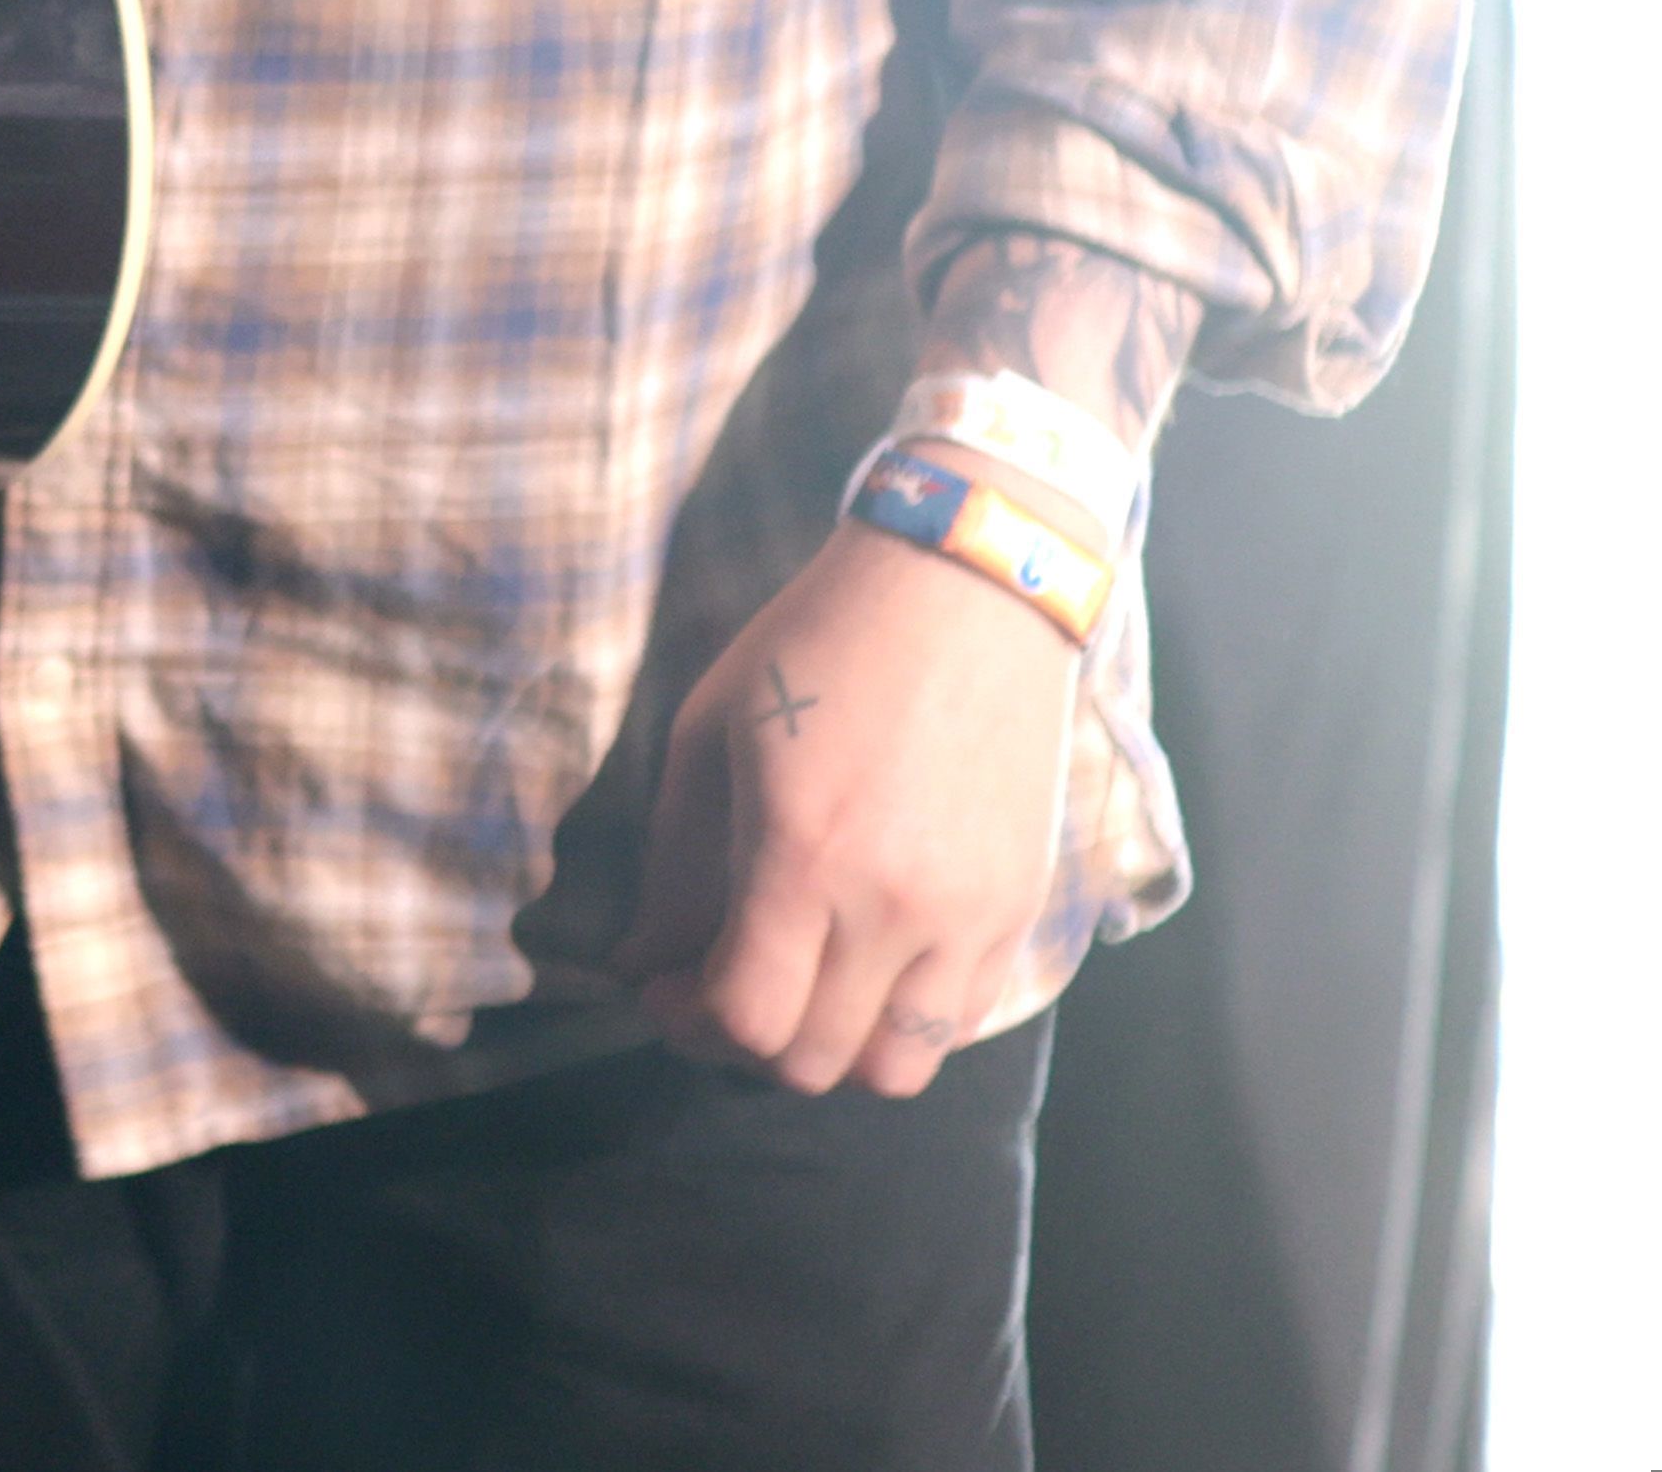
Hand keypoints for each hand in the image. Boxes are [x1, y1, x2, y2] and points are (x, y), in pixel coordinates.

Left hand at [611, 514, 1083, 1090]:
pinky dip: (903, 1018)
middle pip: (818, 1061)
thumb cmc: (815, 648)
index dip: (692, 1023)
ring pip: (901, 1067)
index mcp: (804, 857)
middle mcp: (896, 908)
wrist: (962, 595)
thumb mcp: (708, 736)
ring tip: (799, 987)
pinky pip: (961, 1019)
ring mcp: (971, 919)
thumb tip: (640, 964)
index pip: (750, 1018)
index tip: (664, 987)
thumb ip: (674, 868)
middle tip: (715, 987)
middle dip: (747, 1043)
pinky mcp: (1020, 912)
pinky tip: (864, 962)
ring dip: (836, 1049)